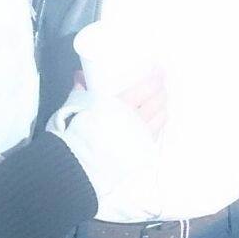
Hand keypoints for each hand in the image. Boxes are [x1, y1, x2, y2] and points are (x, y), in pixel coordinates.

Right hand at [49, 69, 167, 214]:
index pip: (146, 88)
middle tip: (161, 87)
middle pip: (157, 102)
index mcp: (122, 105)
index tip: (160, 72)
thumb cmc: (76, 133)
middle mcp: (136, 120)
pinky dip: (158, 126)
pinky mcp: (141, 153)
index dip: (156, 78)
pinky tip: (157, 124)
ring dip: (162, 109)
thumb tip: (80, 76)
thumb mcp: (75, 107)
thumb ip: (80, 91)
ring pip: (160, 119)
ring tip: (162, 104)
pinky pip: (155, 135)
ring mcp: (140, 138)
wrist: (79, 166)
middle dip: (161, 93)